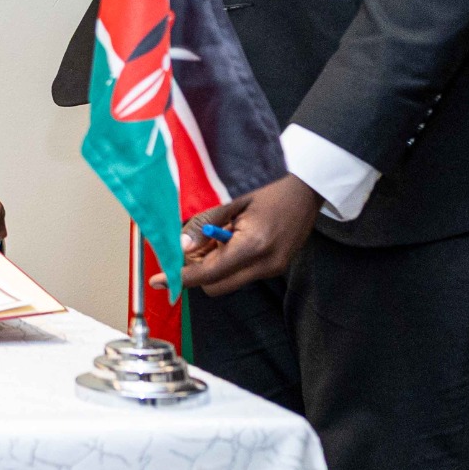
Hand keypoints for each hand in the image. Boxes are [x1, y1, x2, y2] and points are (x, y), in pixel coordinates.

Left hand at [180, 174, 322, 296]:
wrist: (309, 184)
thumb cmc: (271, 183)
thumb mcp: (231, 199)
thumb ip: (204, 224)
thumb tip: (180, 247)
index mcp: (254, 246)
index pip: (208, 274)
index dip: (181, 278)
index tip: (159, 280)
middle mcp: (266, 264)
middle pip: (216, 286)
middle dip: (196, 271)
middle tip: (190, 245)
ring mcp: (275, 268)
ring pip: (228, 280)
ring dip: (213, 264)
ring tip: (216, 233)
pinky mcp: (278, 266)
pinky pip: (243, 273)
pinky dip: (228, 260)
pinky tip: (231, 236)